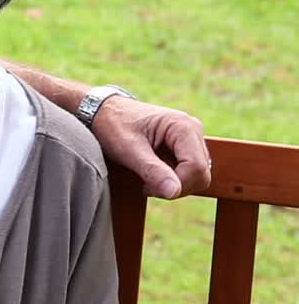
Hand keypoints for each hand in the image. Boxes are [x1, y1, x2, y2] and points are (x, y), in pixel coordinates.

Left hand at [91, 96, 209, 198]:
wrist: (103, 111)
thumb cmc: (113, 125)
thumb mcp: (128, 149)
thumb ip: (152, 170)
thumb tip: (174, 192)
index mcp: (183, 126)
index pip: (196, 168)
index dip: (176, 185)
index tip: (146, 187)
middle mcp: (193, 130)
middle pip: (201, 174)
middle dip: (175, 187)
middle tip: (146, 185)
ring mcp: (191, 138)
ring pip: (198, 176)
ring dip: (173, 184)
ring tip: (146, 178)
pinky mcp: (185, 146)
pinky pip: (189, 172)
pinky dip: (172, 179)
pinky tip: (152, 173)